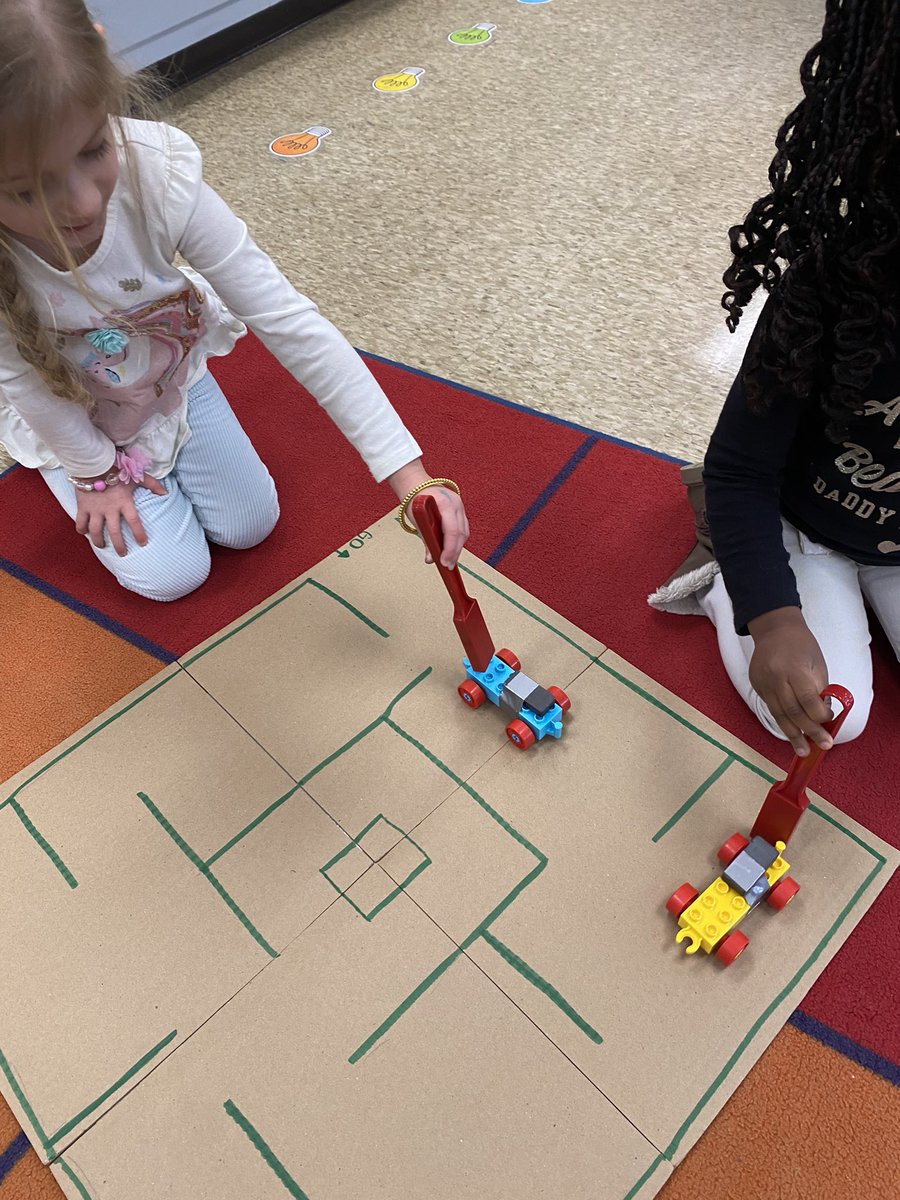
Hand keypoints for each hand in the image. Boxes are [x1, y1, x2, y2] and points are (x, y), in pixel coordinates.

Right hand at [74, 474, 166, 556]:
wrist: (93, 463)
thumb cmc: (116, 469)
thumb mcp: (136, 476)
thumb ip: (152, 484)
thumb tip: (165, 493)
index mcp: (124, 503)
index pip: (134, 522)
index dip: (139, 534)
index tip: (143, 543)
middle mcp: (109, 509)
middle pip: (115, 532)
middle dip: (119, 545)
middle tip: (122, 554)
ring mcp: (95, 509)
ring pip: (95, 531)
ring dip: (99, 541)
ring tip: (102, 546)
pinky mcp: (82, 507)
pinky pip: (80, 522)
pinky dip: (81, 529)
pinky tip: (84, 533)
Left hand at [387, 460, 469, 567]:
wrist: (417, 484)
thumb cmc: (415, 501)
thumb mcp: (418, 521)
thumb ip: (426, 539)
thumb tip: (430, 559)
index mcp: (444, 503)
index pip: (452, 530)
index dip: (449, 549)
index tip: (444, 562)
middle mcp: (456, 504)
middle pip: (460, 533)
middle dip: (454, 552)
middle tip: (447, 566)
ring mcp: (460, 506)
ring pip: (464, 532)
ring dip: (457, 548)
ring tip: (449, 561)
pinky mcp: (461, 510)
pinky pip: (462, 528)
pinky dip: (457, 540)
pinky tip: (451, 550)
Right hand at [747, 607, 832, 755]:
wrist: (774, 629)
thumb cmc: (801, 644)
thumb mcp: (817, 664)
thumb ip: (818, 689)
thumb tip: (823, 716)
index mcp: (794, 668)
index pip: (807, 699)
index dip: (819, 715)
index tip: (829, 722)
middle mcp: (775, 677)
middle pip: (792, 711)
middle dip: (809, 731)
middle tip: (822, 745)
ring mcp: (763, 682)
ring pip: (778, 714)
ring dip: (792, 734)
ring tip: (803, 750)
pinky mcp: (757, 686)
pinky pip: (771, 708)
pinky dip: (783, 721)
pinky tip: (792, 733)